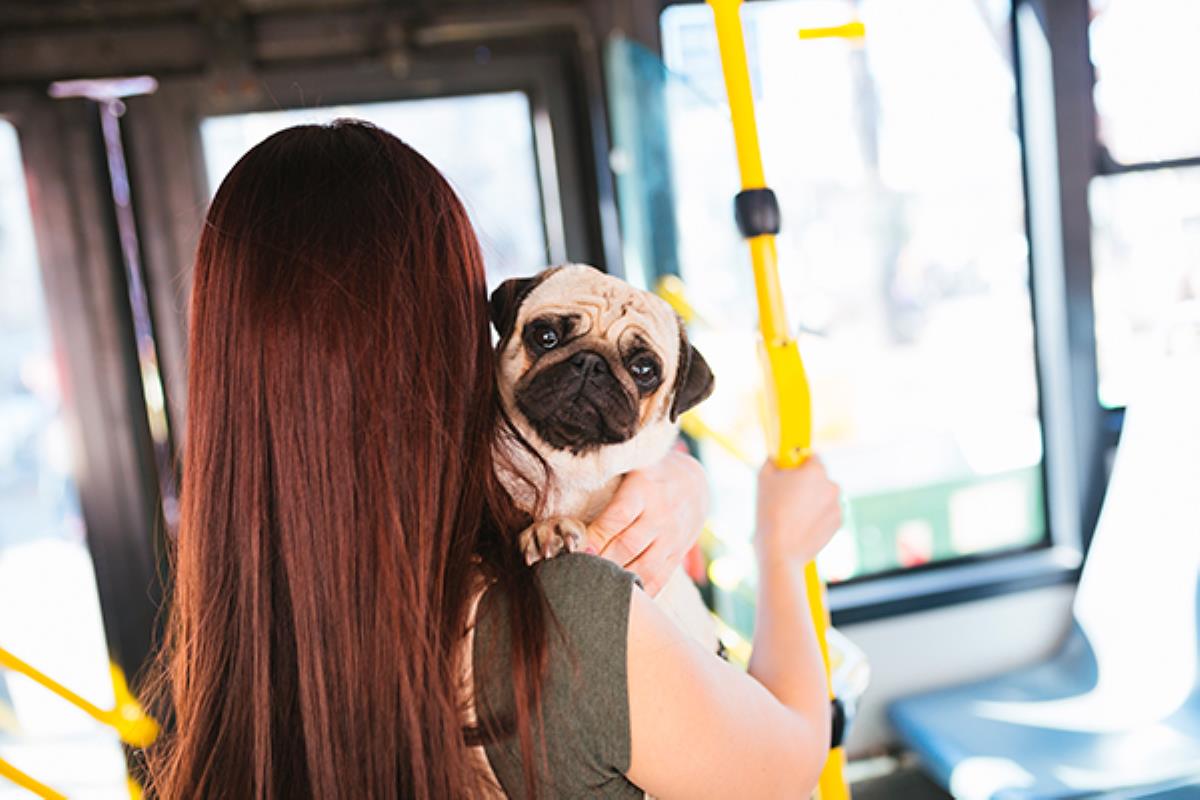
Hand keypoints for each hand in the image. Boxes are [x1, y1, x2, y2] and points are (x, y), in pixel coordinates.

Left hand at [588, 448, 708, 595]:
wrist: (697, 484)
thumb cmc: (650, 475)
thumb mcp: (633, 465)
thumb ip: (606, 476)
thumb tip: (565, 488)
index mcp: (644, 489)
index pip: (618, 516)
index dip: (596, 535)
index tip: (575, 549)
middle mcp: (661, 514)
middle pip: (628, 545)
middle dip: (601, 562)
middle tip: (574, 575)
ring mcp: (672, 538)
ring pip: (644, 567)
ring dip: (618, 582)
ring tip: (592, 591)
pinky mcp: (677, 555)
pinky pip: (660, 579)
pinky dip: (640, 593)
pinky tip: (620, 602)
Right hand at [755, 457, 841, 566]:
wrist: (780, 550)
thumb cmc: (769, 513)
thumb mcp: (763, 479)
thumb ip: (771, 462)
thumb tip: (774, 458)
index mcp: (816, 471)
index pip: (812, 457)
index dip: (799, 463)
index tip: (790, 470)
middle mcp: (831, 486)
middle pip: (819, 478)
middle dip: (806, 483)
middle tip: (787, 495)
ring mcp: (837, 506)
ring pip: (823, 496)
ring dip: (813, 500)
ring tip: (792, 514)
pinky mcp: (838, 523)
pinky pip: (827, 513)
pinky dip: (818, 516)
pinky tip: (801, 524)